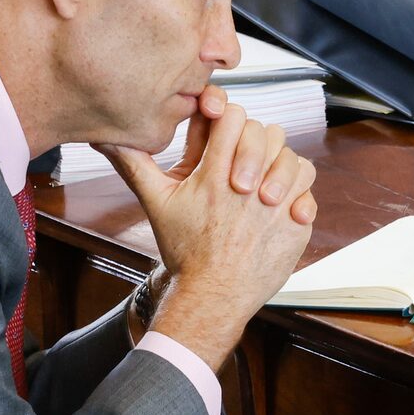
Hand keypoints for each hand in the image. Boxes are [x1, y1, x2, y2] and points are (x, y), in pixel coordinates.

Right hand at [99, 89, 316, 364]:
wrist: (211, 298)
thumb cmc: (184, 251)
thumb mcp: (155, 203)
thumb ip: (134, 163)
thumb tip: (104, 135)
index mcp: (214, 175)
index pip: (232, 116)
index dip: (227, 117)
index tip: (222, 132)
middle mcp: (249, 188)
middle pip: (267, 132)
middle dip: (255, 142)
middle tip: (242, 162)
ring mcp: (277, 207)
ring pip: (294, 158)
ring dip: (280, 165)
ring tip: (263, 181)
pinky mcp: (296, 227)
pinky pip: (309, 191)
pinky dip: (299, 192)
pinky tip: (281, 203)